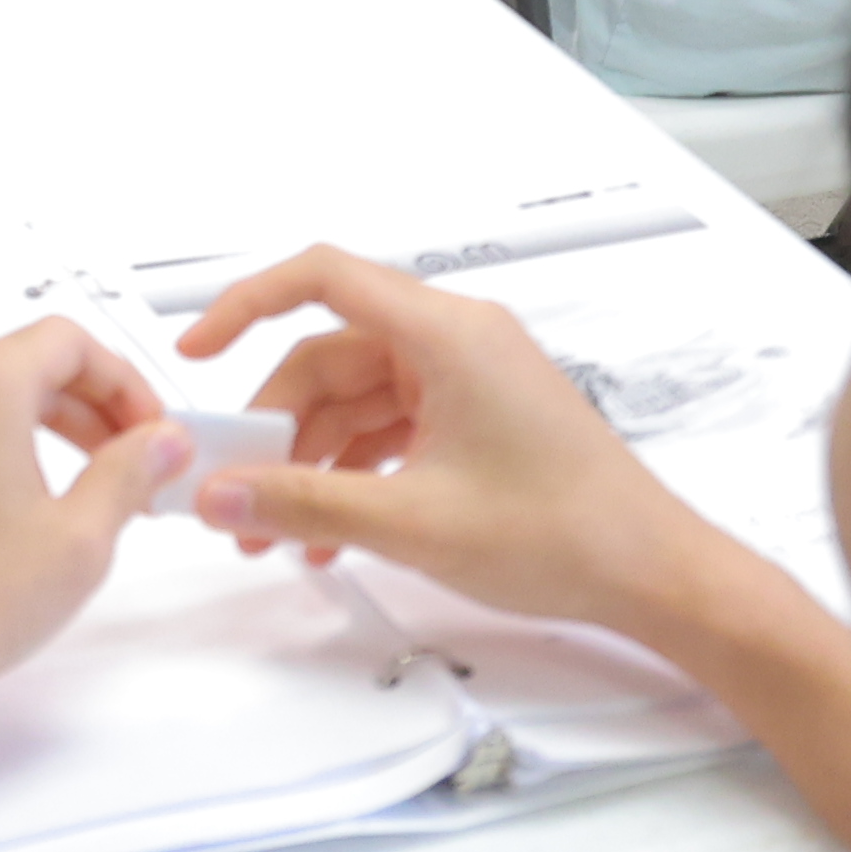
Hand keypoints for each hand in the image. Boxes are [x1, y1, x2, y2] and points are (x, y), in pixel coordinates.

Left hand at [0, 318, 193, 732]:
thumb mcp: (79, 542)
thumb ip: (129, 473)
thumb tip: (158, 443)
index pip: (67, 342)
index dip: (121, 380)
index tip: (143, 423)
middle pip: (13, 366)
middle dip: (77, 409)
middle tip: (116, 458)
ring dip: (14, 433)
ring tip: (49, 497)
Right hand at [172, 253, 719, 642]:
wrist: (651, 573)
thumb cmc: (566, 531)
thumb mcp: (411, 521)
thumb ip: (303, 502)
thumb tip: (223, 492)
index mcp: (446, 333)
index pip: (321, 278)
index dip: (246, 303)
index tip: (198, 349)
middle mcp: (456, 340)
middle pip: (329, 355)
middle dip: (276, 425)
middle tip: (236, 487)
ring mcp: (469, 378)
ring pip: (355, 398)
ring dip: (312, 459)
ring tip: (278, 530)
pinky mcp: (477, 416)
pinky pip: (390, 425)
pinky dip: (354, 470)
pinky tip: (330, 531)